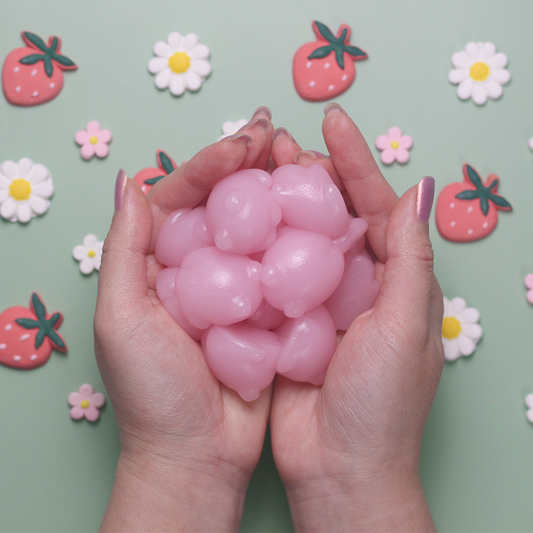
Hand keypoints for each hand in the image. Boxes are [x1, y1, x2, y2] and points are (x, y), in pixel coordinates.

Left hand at [94, 108, 273, 531]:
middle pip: (225, 203)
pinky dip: (301, 236)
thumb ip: (125, 250)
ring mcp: (237, 286)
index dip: (212, 164)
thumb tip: (131, 183)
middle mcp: (200, 268)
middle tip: (276, 134)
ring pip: (260, 227)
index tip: (244, 144)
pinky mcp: (268, 308)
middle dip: (250, 165)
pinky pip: (284, 263)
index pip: (183, 195)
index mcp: (160, 263)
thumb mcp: (122, 319)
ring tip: (301, 160)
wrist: (199, 454)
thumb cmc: (153, 393)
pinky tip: (320, 212)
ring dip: (278, 192)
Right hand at [269, 104, 443, 531]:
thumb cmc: (382, 405)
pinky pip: (271, 271)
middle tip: (281, 140)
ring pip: (299, 237)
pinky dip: (258, 245)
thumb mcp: (405, 327)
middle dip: (312, 173)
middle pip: (334, 214)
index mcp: (396, 279)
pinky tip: (237, 222)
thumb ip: (410, 260)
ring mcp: (319, 300)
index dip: (356, 161)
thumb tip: (416, 191)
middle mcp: (358, 283)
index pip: (377, 205)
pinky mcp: (288, 320)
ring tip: (256, 166)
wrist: (339, 468)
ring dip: (281, 203)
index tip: (332, 122)